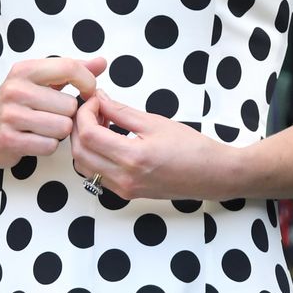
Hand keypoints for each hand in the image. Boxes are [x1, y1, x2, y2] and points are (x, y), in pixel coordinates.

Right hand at [0, 55, 105, 170]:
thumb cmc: (18, 103)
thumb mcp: (41, 80)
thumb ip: (72, 71)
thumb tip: (102, 62)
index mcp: (26, 70)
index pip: (68, 68)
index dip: (87, 81)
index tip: (88, 92)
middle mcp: (16, 89)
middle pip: (70, 105)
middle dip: (68, 115)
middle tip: (53, 116)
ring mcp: (10, 115)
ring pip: (62, 127)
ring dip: (59, 132)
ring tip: (45, 128)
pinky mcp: (8, 140)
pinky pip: (49, 146)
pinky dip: (48, 146)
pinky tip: (36, 140)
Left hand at [71, 90, 230, 200]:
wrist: (213, 175)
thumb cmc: (192, 148)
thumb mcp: (155, 122)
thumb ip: (122, 111)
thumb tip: (100, 98)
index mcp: (132, 158)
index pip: (89, 135)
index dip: (85, 113)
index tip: (95, 99)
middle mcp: (123, 179)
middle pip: (80, 152)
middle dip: (79, 126)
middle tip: (93, 108)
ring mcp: (124, 190)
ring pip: (84, 167)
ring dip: (84, 142)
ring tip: (101, 122)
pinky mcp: (127, 194)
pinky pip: (97, 175)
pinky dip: (93, 156)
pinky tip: (108, 139)